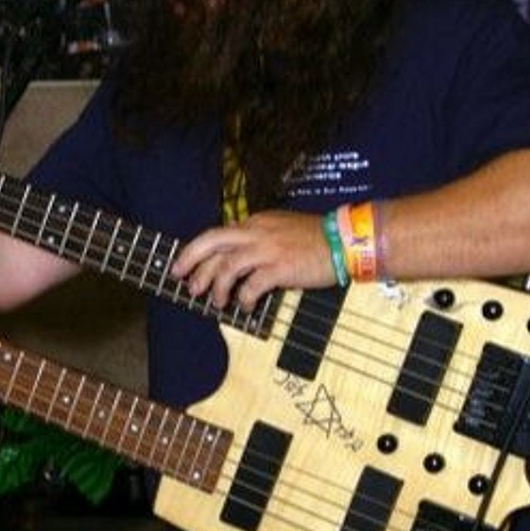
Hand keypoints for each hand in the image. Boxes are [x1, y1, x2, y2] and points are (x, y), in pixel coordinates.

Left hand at [171, 209, 333, 309]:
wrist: (345, 240)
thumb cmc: (316, 240)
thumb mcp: (280, 231)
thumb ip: (258, 242)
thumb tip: (237, 264)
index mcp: (255, 223)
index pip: (217, 235)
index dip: (196, 251)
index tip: (184, 266)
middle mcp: (256, 232)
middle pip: (211, 242)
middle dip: (191, 261)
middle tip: (183, 282)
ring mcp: (267, 248)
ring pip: (227, 265)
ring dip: (217, 286)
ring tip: (215, 302)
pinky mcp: (280, 267)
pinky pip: (251, 285)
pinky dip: (243, 298)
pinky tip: (245, 307)